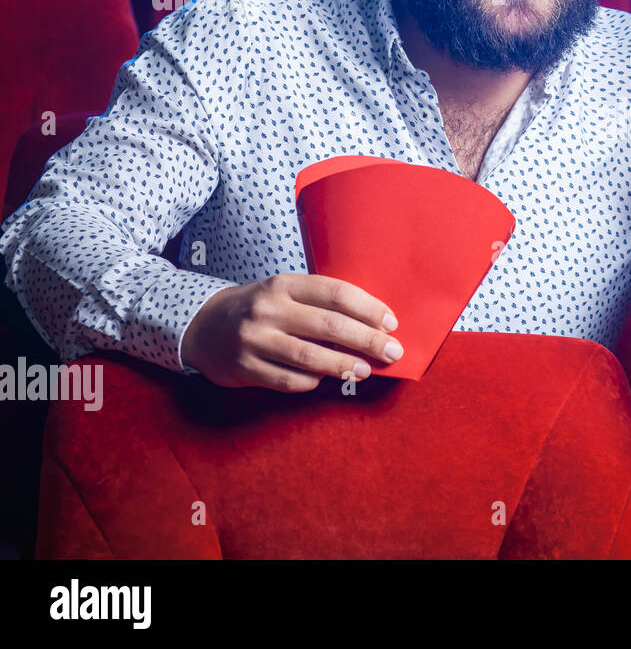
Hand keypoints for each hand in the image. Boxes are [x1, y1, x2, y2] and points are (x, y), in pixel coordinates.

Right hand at [180, 273, 403, 391]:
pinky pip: (289, 380)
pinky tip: (325, 379)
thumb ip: (321, 305)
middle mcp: (268, 309)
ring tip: (365, 370)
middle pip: (329, 326)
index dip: (369, 308)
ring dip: (344, 365)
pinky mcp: (244, 368)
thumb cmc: (260, 309)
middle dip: (368, 340)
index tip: (392, 323)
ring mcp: (254, 340)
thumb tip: (374, 327)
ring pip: (311, 357)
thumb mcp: (285, 293)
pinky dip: (312, 381)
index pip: (336, 293)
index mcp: (284, 284)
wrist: (202, 326)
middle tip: (392, 352)